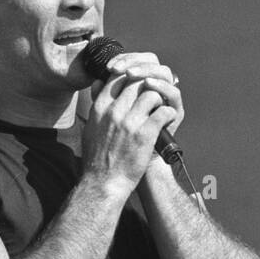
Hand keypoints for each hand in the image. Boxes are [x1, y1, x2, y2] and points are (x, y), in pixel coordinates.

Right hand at [81, 51, 180, 193]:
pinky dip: (168, 114)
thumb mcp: (91, 126)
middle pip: (137, 81)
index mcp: (101, 108)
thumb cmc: (97, 158)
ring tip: (160, 108)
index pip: (118, 76)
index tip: (139, 83)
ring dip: (160, 98)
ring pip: (152, 93)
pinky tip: (167, 120)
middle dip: (148, 85)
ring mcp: (130, 122)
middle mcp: (114, 111)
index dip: (131, 75)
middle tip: (154, 94)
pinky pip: (163, 112)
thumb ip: (96, 103)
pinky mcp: (145, 134)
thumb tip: (98, 82)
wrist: (103, 183)